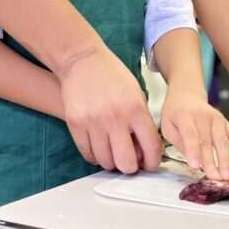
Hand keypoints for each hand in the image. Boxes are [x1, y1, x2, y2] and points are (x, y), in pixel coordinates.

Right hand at [58, 48, 160, 174]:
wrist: (82, 60)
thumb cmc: (111, 75)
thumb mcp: (136, 94)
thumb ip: (142, 122)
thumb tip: (144, 151)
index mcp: (135, 109)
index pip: (151, 148)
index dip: (152, 162)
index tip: (149, 163)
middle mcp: (115, 118)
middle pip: (126, 163)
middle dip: (131, 167)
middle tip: (130, 161)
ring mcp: (93, 122)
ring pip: (106, 161)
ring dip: (112, 162)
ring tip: (113, 153)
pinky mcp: (76, 124)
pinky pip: (87, 153)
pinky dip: (95, 156)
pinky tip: (99, 148)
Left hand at [160, 85, 228, 180]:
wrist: (186, 94)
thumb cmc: (175, 112)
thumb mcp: (167, 125)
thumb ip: (179, 142)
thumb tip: (193, 160)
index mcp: (184, 115)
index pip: (190, 135)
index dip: (193, 151)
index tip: (195, 166)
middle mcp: (202, 115)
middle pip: (207, 141)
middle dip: (211, 161)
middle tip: (214, 178)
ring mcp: (216, 118)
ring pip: (222, 140)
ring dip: (225, 159)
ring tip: (227, 175)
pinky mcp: (225, 121)